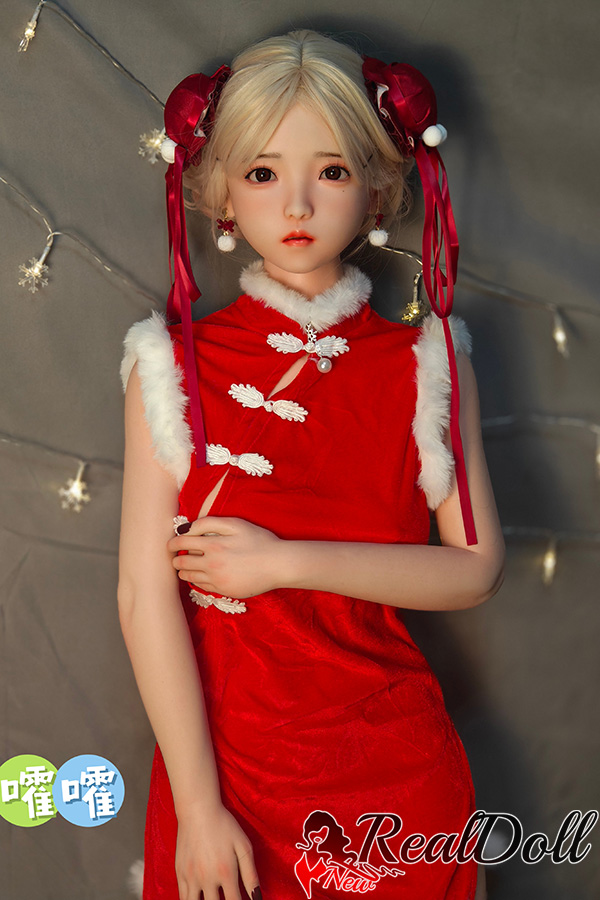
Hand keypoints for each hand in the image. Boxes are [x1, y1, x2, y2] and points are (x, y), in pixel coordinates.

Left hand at [167, 516, 286, 598]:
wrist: (278, 564)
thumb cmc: (259, 540)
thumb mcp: (236, 524)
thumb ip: (210, 522)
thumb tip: (189, 527)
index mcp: (213, 544)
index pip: (181, 543)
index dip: (173, 542)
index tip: (172, 543)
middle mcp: (211, 564)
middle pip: (181, 562)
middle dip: (176, 557)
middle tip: (177, 555)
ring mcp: (216, 580)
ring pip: (188, 576)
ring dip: (184, 570)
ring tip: (187, 566)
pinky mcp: (223, 591)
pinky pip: (201, 586)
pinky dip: (196, 580)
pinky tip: (202, 574)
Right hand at [175, 800, 260, 899]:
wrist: (198, 809)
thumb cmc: (224, 825)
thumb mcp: (243, 846)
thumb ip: (251, 874)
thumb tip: (257, 898)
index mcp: (226, 872)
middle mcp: (207, 878)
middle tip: (227, 897)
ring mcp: (190, 877)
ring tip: (213, 898)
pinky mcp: (179, 873)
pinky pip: (183, 898)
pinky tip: (199, 898)